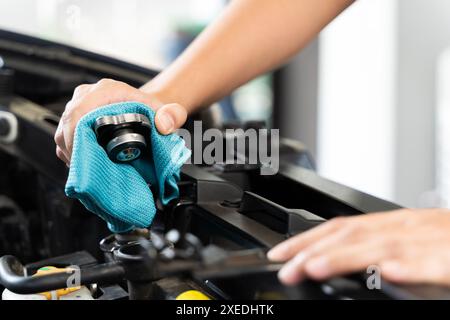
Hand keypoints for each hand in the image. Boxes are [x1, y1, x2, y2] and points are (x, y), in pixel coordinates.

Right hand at [54, 79, 187, 164]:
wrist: (148, 111)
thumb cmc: (155, 111)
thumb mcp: (170, 112)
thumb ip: (172, 116)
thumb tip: (164, 125)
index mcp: (106, 91)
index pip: (78, 112)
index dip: (76, 137)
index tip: (83, 157)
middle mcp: (87, 97)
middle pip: (67, 124)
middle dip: (74, 151)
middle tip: (88, 170)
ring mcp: (78, 109)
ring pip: (63, 134)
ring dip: (73, 155)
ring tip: (90, 169)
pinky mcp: (75, 122)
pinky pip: (65, 140)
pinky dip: (73, 155)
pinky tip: (86, 164)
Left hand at [267, 208, 449, 285]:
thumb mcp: (412, 242)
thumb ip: (380, 250)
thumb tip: (351, 263)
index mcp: (396, 224)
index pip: (342, 228)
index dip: (308, 239)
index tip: (281, 254)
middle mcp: (410, 226)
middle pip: (353, 234)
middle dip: (313, 250)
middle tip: (284, 266)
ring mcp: (434, 239)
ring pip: (383, 246)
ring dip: (345, 257)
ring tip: (313, 267)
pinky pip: (435, 261)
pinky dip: (413, 266)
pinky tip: (390, 272)